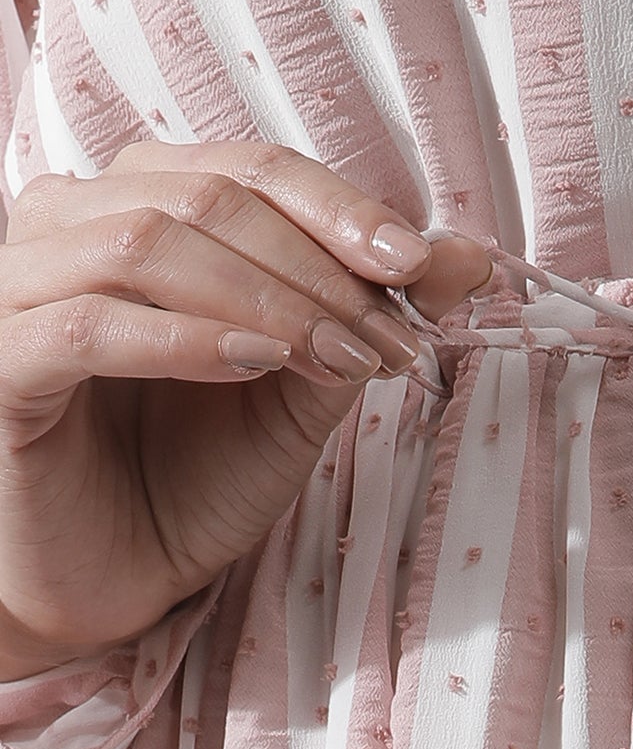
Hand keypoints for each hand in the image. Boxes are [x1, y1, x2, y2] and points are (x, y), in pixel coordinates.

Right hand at [0, 140, 491, 676]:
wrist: (112, 580)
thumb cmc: (195, 473)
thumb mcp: (304, 384)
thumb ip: (368, 311)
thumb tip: (470, 255)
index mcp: (136, 203)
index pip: (247, 168)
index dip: (341, 208)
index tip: (419, 268)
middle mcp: (66, 223)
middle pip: (205, 194)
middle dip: (319, 267)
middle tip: (393, 337)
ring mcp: (18, 289)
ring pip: (145, 243)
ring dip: (266, 298)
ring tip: (338, 358)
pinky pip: (87, 325)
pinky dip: (185, 338)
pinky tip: (254, 366)